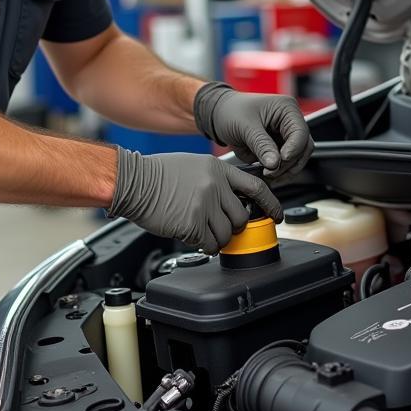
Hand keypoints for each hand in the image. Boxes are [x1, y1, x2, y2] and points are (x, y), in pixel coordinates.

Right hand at [109, 150, 282, 253]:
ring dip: (216, 238)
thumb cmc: (157, 173)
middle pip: (241, 217)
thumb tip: (232, 201)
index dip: (270, 203)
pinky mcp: (192, 223)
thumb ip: (216, 180)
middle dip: (232, 226)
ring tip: (200, 230)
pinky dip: (202, 245)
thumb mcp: (194, 165)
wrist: (133, 180)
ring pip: (226, 234)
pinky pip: (208, 244)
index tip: (276, 214)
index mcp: (218, 169)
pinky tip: (190, 234)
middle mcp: (215, 185)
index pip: (256, 187)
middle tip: (218, 226)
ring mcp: (204, 205)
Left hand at [193, 82, 312, 179]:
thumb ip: (261, 145)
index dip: (293, 150)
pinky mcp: (279, 147)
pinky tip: (266, 175)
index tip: (279, 162)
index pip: (300, 133)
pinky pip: (285, 164)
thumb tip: (275, 163)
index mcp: (287, 109)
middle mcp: (290, 121)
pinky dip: (278, 172)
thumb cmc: (230, 111)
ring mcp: (285, 135)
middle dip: (288, 163)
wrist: (218, 115)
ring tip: (266, 175)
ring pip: (297, 159)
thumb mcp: (245, 127)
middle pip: (303, 148)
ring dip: (284, 170)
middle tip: (270, 172)